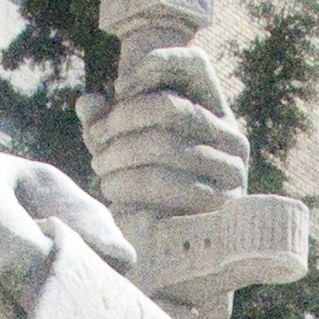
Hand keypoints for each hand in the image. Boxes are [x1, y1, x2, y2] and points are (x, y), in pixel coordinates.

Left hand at [78, 46, 247, 236]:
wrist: (175, 254)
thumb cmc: (148, 192)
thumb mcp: (125, 149)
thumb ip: (107, 124)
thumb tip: (87, 102)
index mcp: (215, 113)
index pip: (196, 64)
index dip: (155, 65)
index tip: (119, 87)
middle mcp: (231, 138)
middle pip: (169, 106)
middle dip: (121, 121)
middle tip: (97, 142)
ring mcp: (231, 171)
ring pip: (163, 145)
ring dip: (119, 156)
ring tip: (100, 170)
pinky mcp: (220, 205)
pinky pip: (166, 182)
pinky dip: (129, 184)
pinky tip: (113, 193)